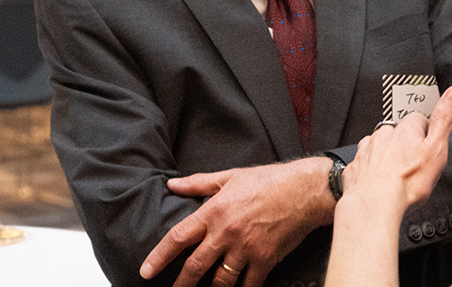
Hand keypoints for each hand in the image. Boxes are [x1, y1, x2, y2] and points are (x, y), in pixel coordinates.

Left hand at [140, 157, 333, 286]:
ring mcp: (246, 248)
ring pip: (219, 281)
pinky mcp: (264, 259)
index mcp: (214, 211)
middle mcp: (226, 233)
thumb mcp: (230, 176)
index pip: (179, 238)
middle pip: (195, 266)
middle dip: (180, 284)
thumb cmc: (268, 180)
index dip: (159, 256)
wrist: (304, 190)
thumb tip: (172, 185)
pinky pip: (248, 285)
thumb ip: (198, 183)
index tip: (146, 271)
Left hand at [342, 85, 451, 215]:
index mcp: (405, 129)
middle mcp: (383, 134)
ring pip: (379, 146)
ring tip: (396, 175)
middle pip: (397, 132)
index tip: (427, 145)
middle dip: (405, 144)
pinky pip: (365, 163)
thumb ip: (445, 118)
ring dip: (387, 156)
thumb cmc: (407, 182)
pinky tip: (379, 183)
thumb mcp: (436, 149)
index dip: (425, 132)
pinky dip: (371, 170)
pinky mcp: (355, 167)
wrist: (374, 206)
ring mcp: (366, 150)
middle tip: (413, 164)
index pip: (418, 119)